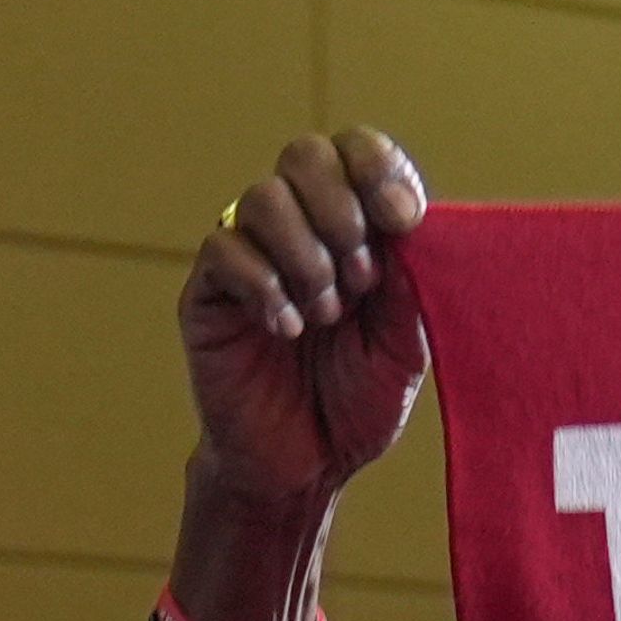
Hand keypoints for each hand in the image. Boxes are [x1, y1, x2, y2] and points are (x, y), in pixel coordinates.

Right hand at [183, 128, 430, 508]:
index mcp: (353, 227)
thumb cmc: (354, 406)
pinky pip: (225, 250)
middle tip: (361, 281)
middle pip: (305, 154)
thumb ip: (412, 282)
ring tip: (324, 317)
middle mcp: (298, 228)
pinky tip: (286, 331)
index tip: (404, 221)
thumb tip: (411, 222)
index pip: (357, 151)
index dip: (379, 169)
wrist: (303, 470)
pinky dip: (265, 287)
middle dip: (342, 209)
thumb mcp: (405, 345)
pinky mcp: (209, 292)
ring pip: (263, 199)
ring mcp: (250, 255)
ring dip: (306, 255)